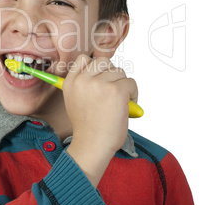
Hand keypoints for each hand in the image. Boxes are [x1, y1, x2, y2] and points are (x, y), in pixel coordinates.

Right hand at [63, 54, 137, 186]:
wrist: (93, 146)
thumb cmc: (88, 127)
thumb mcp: (74, 101)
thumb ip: (83, 84)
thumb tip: (103, 72)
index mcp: (70, 82)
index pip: (84, 59)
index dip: (95, 67)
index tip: (101, 78)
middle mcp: (83, 80)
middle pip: (103, 61)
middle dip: (111, 73)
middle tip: (113, 90)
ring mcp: (99, 84)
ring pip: (119, 71)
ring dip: (123, 84)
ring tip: (121, 101)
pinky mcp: (116, 90)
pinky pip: (131, 82)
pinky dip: (133, 93)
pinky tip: (128, 106)